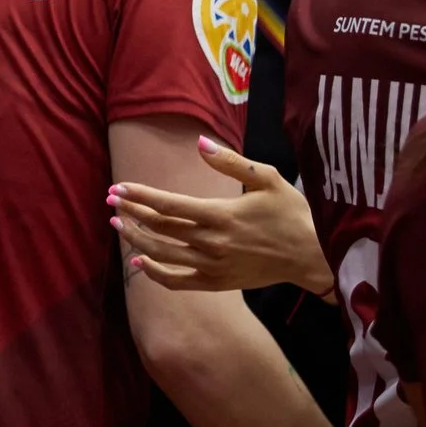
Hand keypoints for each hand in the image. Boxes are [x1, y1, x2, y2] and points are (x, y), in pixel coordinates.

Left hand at [112, 136, 334, 295]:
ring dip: (136, 239)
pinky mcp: (218, 283)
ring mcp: (213, 266)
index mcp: (221, 214)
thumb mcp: (269, 179)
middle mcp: (212, 242)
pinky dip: (156, 273)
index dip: (139, 196)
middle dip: (131, 213)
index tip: (118, 187)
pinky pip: (178, 281)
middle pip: (160, 227)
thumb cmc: (292, 214)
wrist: (314, 257)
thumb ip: (231, 162)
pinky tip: (140, 262)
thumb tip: (199, 143)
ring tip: (118, 225)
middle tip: (111, 201)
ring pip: (163, 253)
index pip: (168, 204)